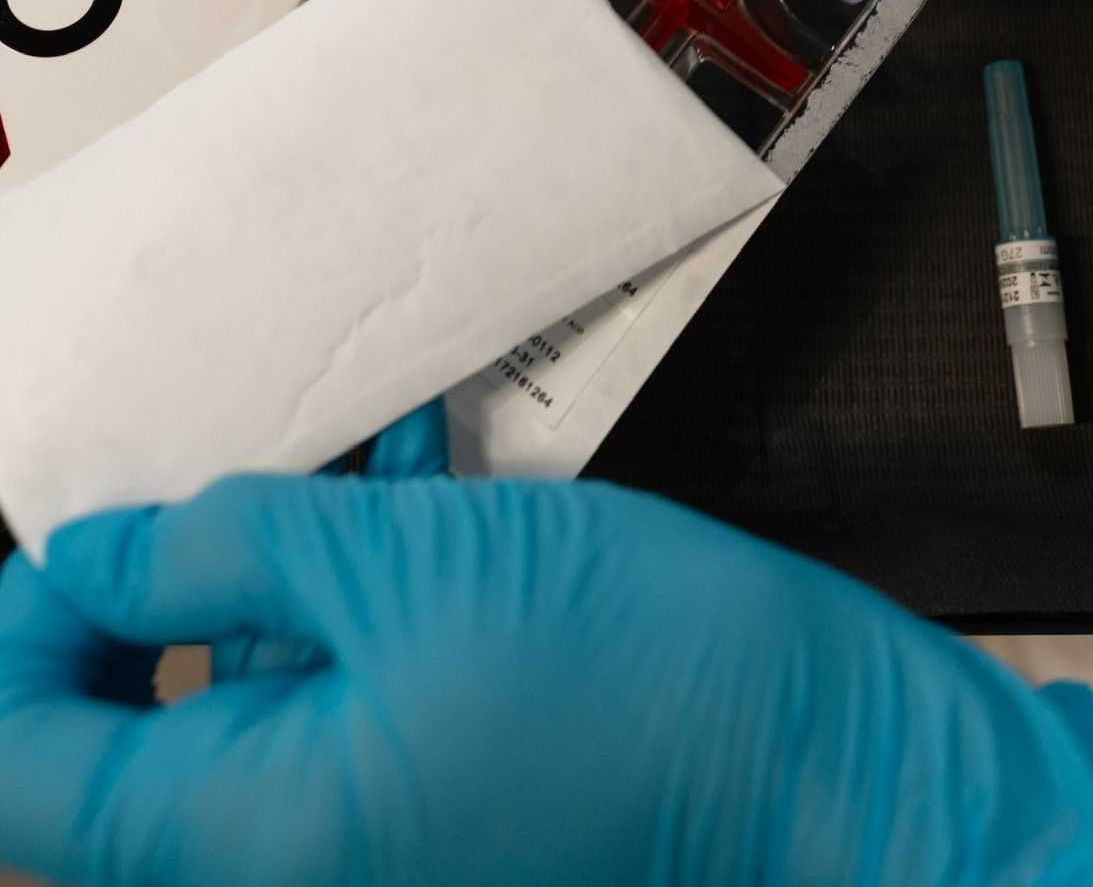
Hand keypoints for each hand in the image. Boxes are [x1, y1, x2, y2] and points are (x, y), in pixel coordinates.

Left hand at [0, 472, 1092, 886]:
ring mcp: (367, 825)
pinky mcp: (430, 783)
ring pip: (238, 687)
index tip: (64, 526)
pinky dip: (349, 585)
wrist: (815, 758)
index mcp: (255, 836)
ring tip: (328, 446)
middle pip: (122, 736)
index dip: (18, 637)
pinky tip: (406, 481)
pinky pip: (337, 685)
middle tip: (193, 465)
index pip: (27, 774)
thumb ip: (230, 550)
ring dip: (266, 560)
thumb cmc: (641, 681)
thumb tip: (90, 552)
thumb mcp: (414, 566)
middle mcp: (292, 856)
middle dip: (145, 579)